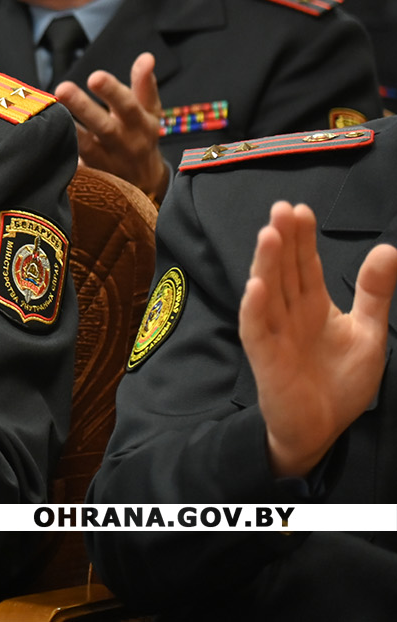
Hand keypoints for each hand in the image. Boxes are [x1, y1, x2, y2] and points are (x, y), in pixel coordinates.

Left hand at [54, 52, 168, 200]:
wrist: (145, 184)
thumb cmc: (141, 136)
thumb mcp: (149, 111)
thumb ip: (144, 84)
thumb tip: (146, 57)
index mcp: (140, 123)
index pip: (127, 105)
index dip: (112, 91)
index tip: (95, 76)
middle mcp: (124, 143)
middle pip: (103, 126)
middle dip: (83, 107)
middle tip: (62, 88)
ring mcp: (107, 163)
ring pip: (86, 148)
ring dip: (68, 131)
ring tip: (48, 115)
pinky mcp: (92, 179)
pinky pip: (74, 169)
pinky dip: (59, 156)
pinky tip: (41, 143)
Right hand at [242, 202, 396, 477]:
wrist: (323, 429)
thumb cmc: (341, 383)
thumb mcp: (368, 333)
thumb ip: (374, 293)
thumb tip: (387, 248)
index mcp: (313, 306)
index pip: (304, 265)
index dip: (302, 239)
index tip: (300, 209)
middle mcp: (290, 313)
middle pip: (284, 270)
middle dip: (283, 240)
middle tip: (282, 209)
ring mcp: (274, 332)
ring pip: (268, 291)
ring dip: (265, 264)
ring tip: (269, 234)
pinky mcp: (265, 356)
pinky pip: (256, 328)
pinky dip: (254, 307)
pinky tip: (256, 287)